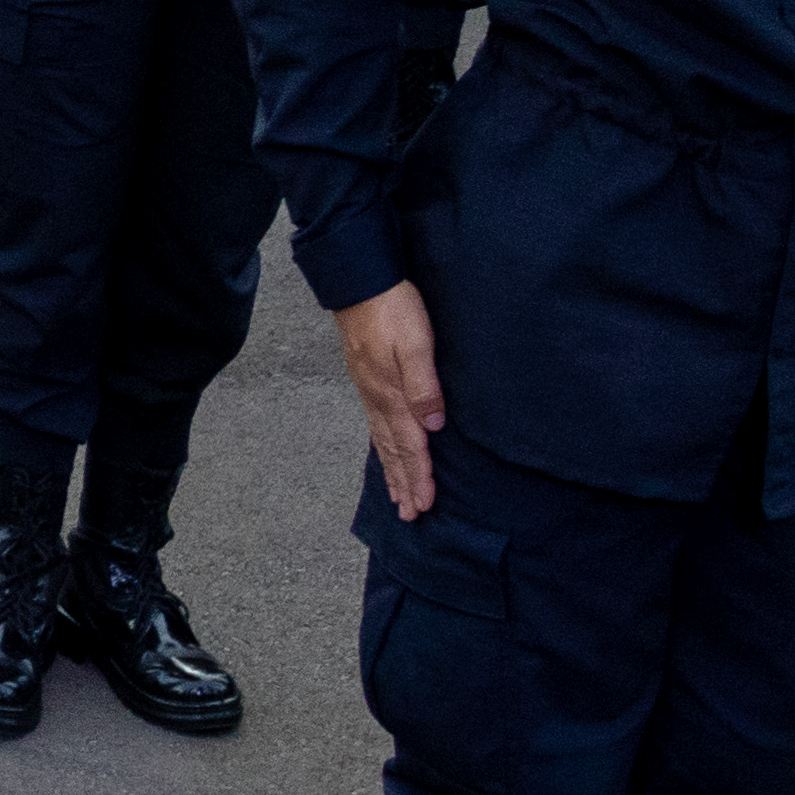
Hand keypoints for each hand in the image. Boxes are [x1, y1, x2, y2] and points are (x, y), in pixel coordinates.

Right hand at [341, 281, 448, 521]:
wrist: (360, 280)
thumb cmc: (392, 308)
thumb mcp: (415, 342)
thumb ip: (424, 384)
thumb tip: (434, 425)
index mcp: (391, 394)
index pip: (410, 444)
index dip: (419, 475)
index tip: (426, 505)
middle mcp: (377, 398)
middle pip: (393, 450)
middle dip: (403, 483)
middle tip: (410, 515)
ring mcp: (369, 390)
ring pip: (382, 440)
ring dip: (392, 470)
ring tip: (397, 495)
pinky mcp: (367, 379)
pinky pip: (375, 424)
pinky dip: (381, 446)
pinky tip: (384, 450)